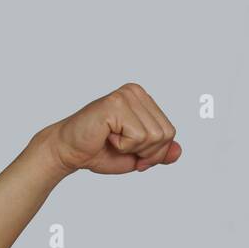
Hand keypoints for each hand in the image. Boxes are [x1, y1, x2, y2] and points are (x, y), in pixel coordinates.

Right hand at [37, 83, 182, 174]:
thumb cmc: (99, 151)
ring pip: (154, 136)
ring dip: (133, 148)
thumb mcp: (138, 155)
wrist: (69, 152)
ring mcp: (126, 95)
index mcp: (143, 99)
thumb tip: (179, 151)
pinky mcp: (115, 104)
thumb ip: (159, 152)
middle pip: (166, 134)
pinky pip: (138, 136)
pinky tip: (106, 135)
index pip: (170, 132)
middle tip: (121, 147)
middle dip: (147, 152)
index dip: (154, 152)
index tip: (133, 152)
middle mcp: (136, 92)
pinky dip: (123, 145)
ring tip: (112, 139)